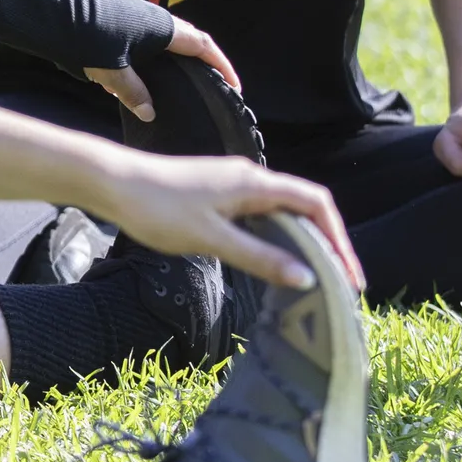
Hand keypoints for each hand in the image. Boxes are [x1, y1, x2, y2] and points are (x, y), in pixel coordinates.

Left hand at [85, 22, 243, 121]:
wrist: (53, 7)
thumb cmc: (88, 37)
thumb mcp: (112, 72)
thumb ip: (134, 93)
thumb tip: (151, 114)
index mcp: (163, 28)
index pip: (203, 46)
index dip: (221, 66)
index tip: (235, 86)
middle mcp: (154, 18)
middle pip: (188, 40)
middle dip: (202, 62)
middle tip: (211, 85)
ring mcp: (136, 16)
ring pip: (164, 41)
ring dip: (174, 60)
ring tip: (178, 84)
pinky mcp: (119, 18)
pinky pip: (144, 39)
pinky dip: (149, 58)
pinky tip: (136, 78)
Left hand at [91, 149, 365, 293]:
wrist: (112, 182)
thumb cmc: (158, 208)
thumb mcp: (211, 239)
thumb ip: (259, 258)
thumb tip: (306, 277)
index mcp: (254, 183)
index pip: (316, 204)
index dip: (339, 239)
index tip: (349, 275)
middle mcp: (249, 177)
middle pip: (305, 207)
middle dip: (326, 244)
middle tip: (338, 285)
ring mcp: (232, 183)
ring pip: (282, 211)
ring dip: (301, 242)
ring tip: (314, 278)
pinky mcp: (217, 192)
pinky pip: (260, 213)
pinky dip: (276, 236)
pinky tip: (273, 260)